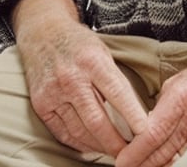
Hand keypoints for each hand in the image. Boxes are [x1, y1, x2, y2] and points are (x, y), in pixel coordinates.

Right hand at [13, 0, 148, 157]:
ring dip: (99, 147)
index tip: (146, 133)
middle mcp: (71, 78)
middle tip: (131, 153)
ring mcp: (53, 93)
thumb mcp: (103, 52)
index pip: (117, 94)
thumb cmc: (79, 44)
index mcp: (92, 61)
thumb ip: (116, 81)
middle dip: (116, 143)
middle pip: (97, 120)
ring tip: (114, 152)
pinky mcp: (41, 104)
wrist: (42, 32)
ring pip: (80, 132)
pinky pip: (62, 133)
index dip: (133, 116)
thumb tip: (135, 115)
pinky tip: (92, 147)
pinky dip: (79, 144)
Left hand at [114, 20, 186, 166]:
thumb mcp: (181, 79)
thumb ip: (164, 103)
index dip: (136, 152)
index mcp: (181, 98)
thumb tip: (148, 123)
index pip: (153, 133)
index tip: (121, 162)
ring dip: (159, 166)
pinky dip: (178, 162)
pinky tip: (168, 166)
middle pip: (163, 151)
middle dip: (143, 164)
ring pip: (178, 157)